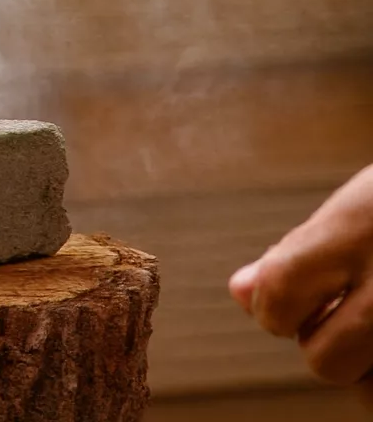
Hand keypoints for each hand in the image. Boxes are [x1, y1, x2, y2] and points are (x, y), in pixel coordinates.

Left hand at [230, 165, 372, 397]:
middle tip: (351, 311)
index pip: (279, 294)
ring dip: (369, 371)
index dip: (273, 308)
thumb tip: (240, 292)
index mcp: (357, 231)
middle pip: (325, 361)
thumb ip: (297, 253)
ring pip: (372, 395)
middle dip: (326, 344)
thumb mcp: (359, 205)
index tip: (289, 301)